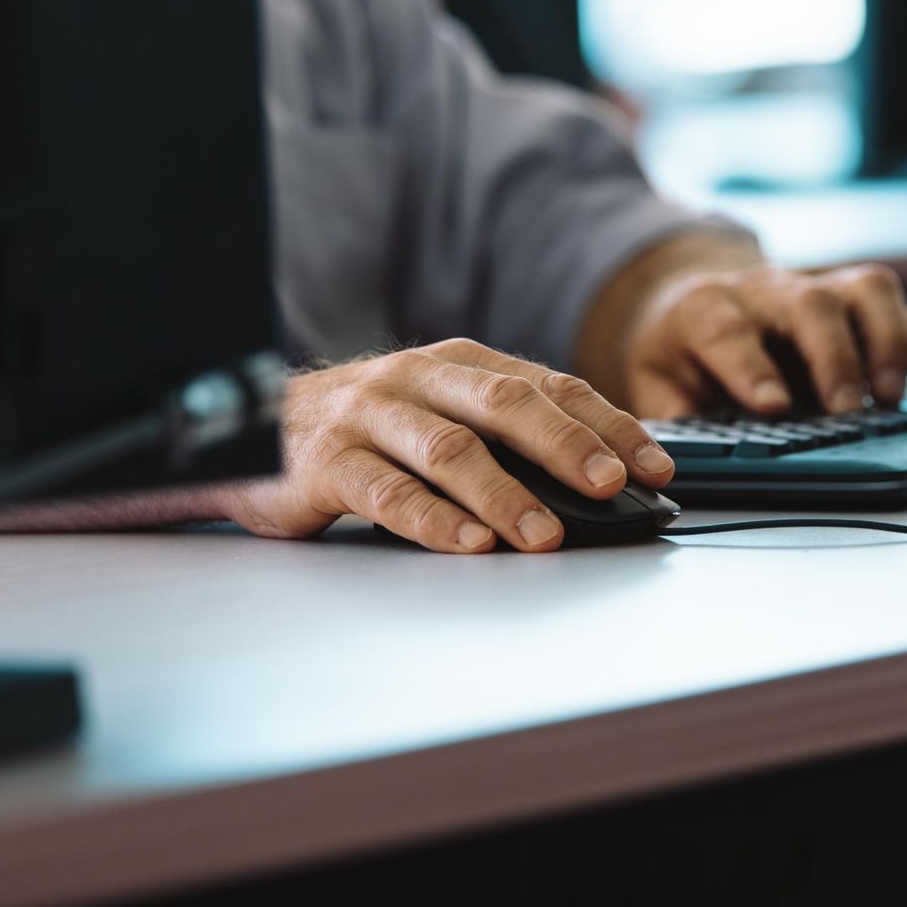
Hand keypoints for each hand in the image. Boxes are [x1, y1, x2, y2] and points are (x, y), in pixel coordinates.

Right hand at [217, 339, 674, 553]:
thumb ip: (506, 435)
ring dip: (504, 494)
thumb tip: (600, 480)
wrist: (252, 429)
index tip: (654, 464)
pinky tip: (469, 545)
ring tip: (544, 532)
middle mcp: (417, 379)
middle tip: (610, 484)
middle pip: (504, 405)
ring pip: (449, 449)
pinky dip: (433, 520)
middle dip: (566, 446)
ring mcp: (369, 416)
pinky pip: (386, 491)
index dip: (607, 423)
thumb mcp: (441, 412)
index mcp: (459, 362)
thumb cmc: (368, 428)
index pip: (550, 385)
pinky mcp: (326, 463)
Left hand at [623, 262, 906, 417]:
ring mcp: (817, 288)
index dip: (751, 368)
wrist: (698, 298)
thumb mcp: (656, 383)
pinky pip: (900, 306)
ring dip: (885, 340)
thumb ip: (672, 421)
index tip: (772, 408)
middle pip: (808, 305)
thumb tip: (678, 465)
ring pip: (862, 290)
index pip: (728, 331)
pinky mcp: (855, 301)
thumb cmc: (682, 352)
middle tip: (845, 409)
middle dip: (832, 357)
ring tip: (892, 395)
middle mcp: (768, 290)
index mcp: (708, 309)